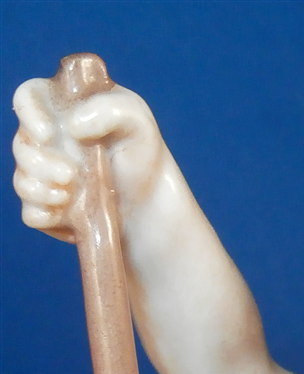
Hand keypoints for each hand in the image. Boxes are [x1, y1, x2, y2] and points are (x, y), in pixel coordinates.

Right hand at [12, 76, 164, 241]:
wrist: (151, 200)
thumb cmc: (142, 153)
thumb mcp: (138, 120)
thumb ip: (111, 109)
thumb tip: (73, 126)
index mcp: (62, 109)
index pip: (29, 98)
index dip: (29, 112)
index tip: (47, 133)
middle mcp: (47, 141)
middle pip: (21, 145)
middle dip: (40, 163)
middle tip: (70, 174)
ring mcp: (45, 176)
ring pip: (23, 181)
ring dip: (39, 189)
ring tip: (68, 195)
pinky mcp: (50, 207)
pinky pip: (31, 213)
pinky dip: (40, 214)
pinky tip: (59, 213)